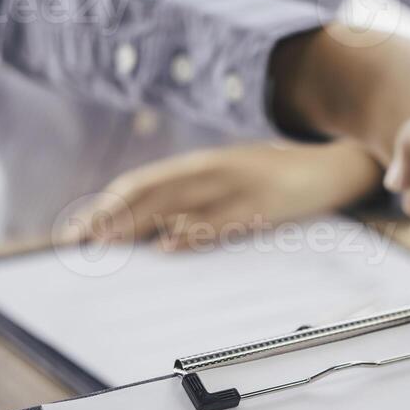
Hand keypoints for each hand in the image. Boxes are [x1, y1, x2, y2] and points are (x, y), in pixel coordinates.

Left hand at [66, 140, 381, 247]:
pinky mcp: (263, 205)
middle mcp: (213, 170)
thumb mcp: (232, 181)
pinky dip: (193, 232)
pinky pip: (223, 220)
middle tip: (78, 240)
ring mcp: (237, 186)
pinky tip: (169, 244)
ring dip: (139, 223)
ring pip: (178, 203)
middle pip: (151, 192)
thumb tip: (153, 229)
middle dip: (110, 216)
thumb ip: (196, 199)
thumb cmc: (278, 178)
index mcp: (202, 165)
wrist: (332, 166)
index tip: (77, 229)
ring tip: (107, 242)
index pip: (143, 184)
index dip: (106, 205)